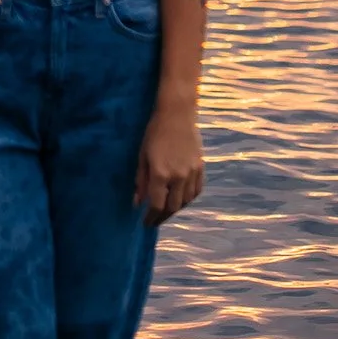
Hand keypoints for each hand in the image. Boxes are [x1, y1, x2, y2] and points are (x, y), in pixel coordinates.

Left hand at [136, 106, 204, 222]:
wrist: (177, 115)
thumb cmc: (154, 133)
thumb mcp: (142, 156)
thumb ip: (140, 181)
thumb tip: (137, 202)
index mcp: (160, 173)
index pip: (156, 205)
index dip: (150, 217)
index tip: (145, 223)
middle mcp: (178, 176)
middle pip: (172, 207)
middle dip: (162, 217)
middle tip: (154, 221)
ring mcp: (191, 173)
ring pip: (185, 201)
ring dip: (175, 210)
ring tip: (166, 211)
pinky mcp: (200, 168)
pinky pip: (196, 191)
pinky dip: (188, 199)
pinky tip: (180, 200)